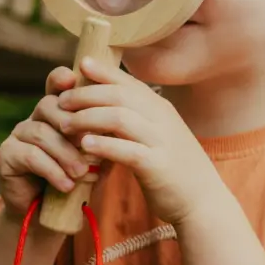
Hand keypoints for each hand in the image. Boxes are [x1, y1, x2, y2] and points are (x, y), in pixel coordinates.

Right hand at [0, 66, 93, 220]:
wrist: (46, 214)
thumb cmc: (75, 179)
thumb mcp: (95, 156)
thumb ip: (103, 138)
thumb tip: (120, 127)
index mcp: (56, 112)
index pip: (55, 85)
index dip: (60, 79)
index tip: (72, 79)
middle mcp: (34, 118)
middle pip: (48, 105)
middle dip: (73, 125)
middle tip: (91, 147)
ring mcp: (18, 135)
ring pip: (41, 132)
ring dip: (66, 154)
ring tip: (82, 173)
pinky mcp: (7, 155)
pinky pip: (31, 155)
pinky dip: (53, 170)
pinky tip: (67, 185)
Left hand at [56, 58, 223, 226]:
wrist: (203, 200)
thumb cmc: (174, 168)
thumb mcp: (159, 135)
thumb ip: (138, 119)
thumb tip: (104, 107)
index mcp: (161, 108)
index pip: (129, 82)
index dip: (104, 71)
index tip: (81, 64)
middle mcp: (162, 119)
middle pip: (119, 95)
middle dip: (86, 95)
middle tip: (61, 102)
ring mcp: (161, 141)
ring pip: (120, 118)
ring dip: (88, 118)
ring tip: (65, 124)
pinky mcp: (157, 166)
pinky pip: (126, 150)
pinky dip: (103, 145)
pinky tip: (84, 145)